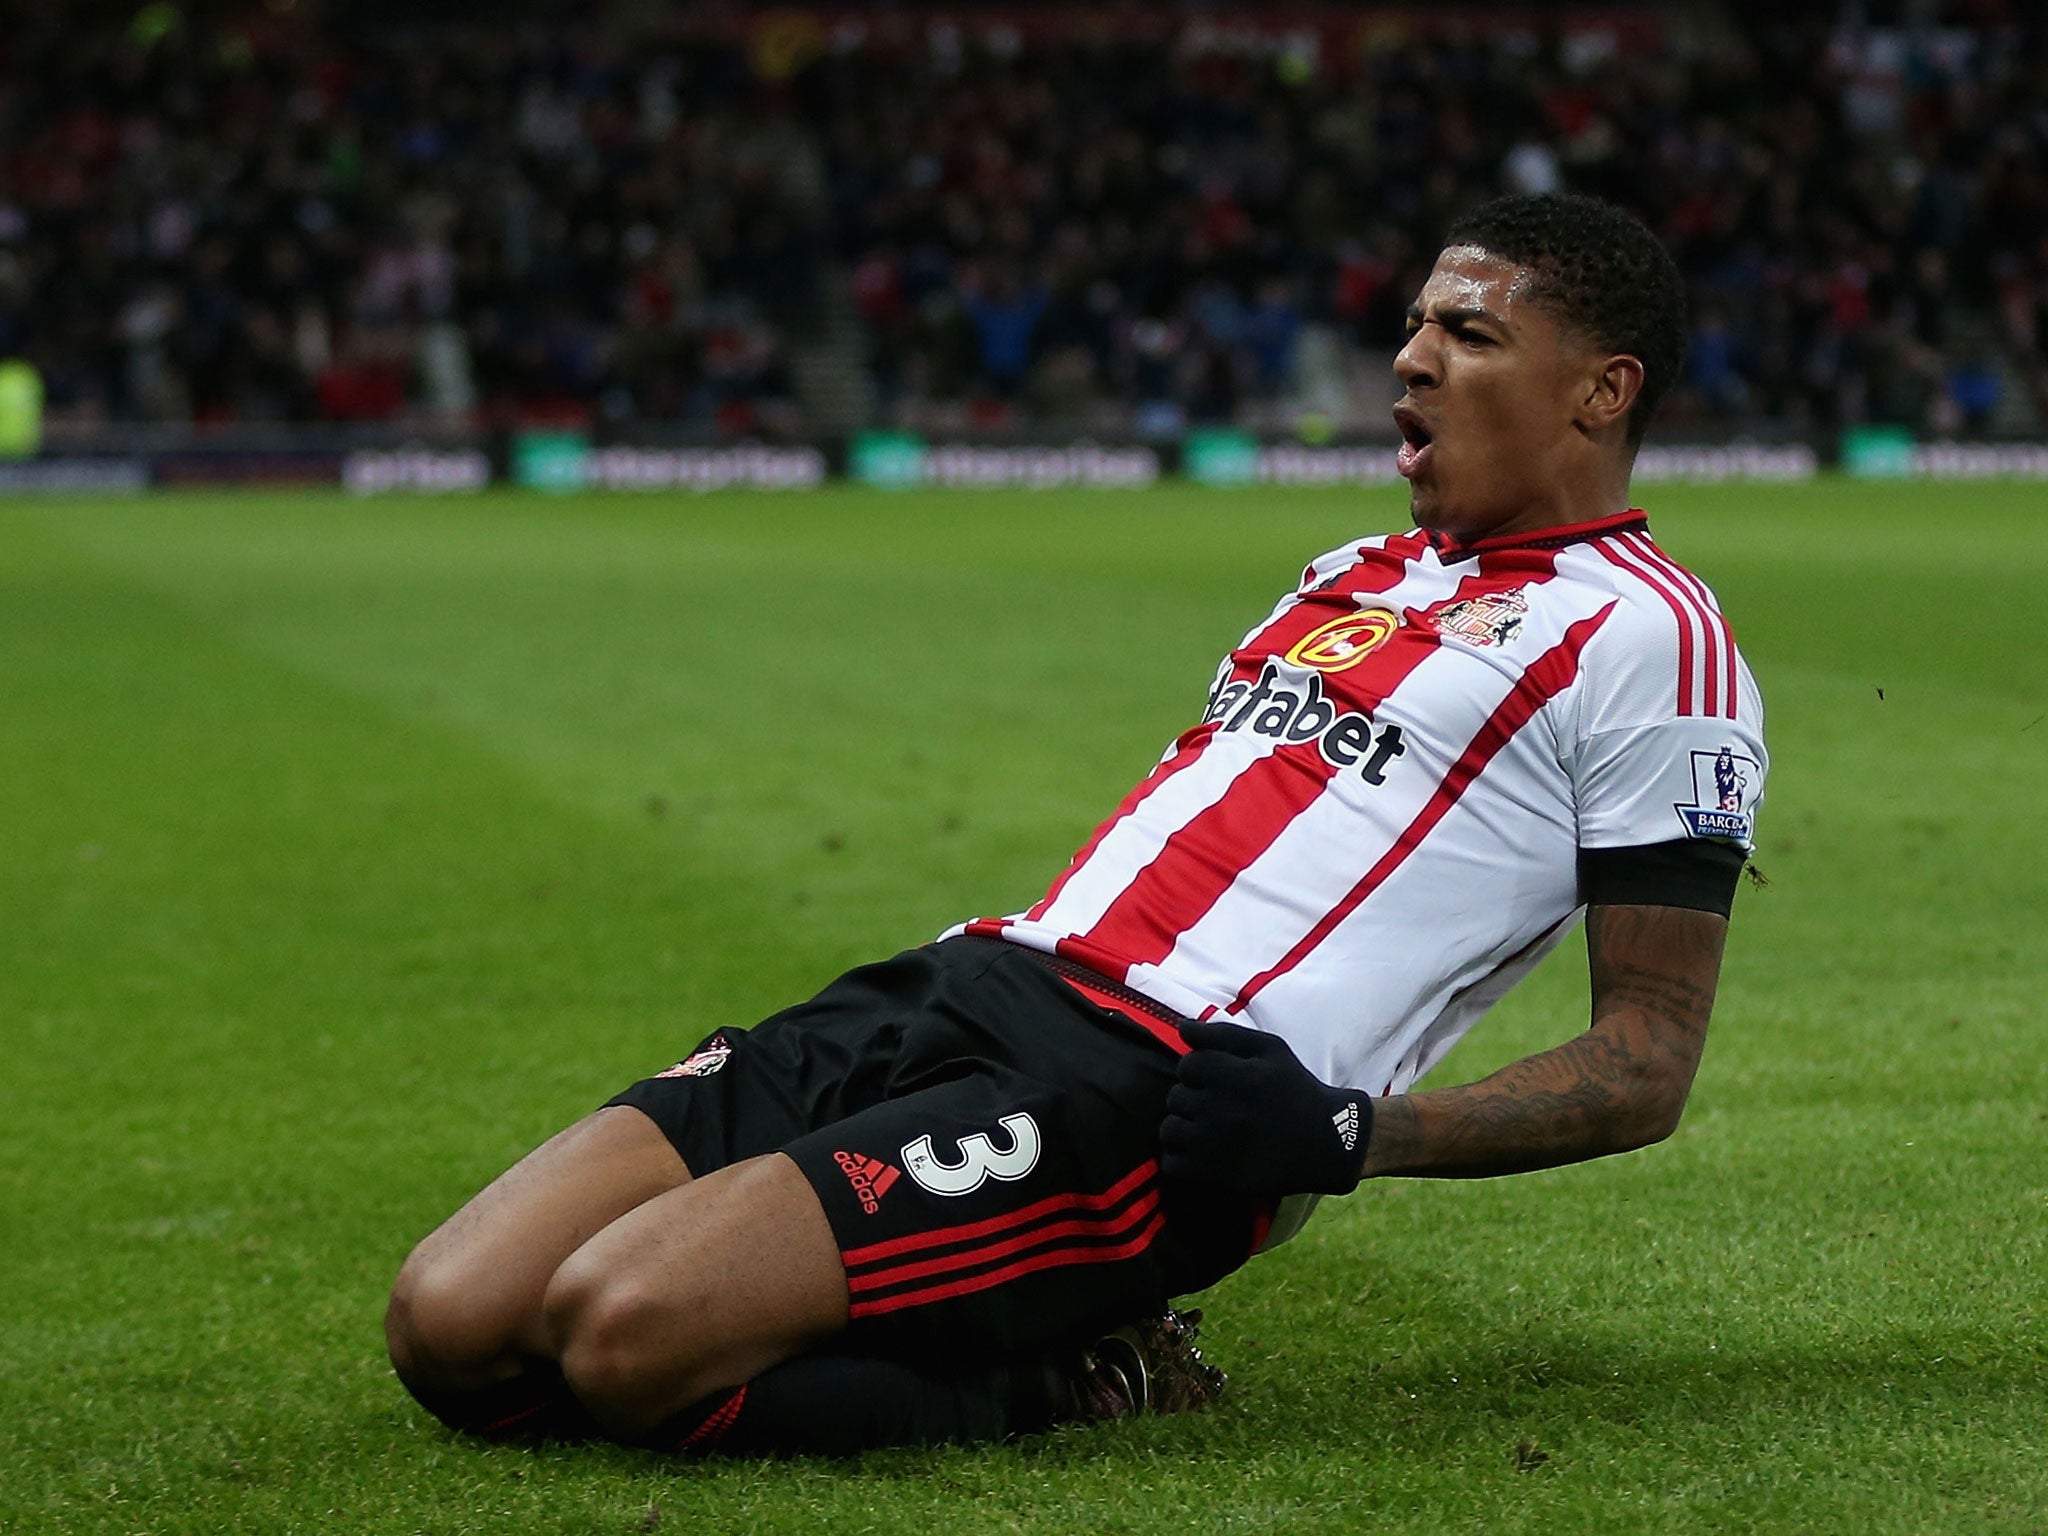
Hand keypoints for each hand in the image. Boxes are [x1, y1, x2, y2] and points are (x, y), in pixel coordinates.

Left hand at [1160, 1021, 1371, 1194]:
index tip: (1219, 1080)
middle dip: (1192, 1098)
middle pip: (1175, 1098)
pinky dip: (1181, 1160)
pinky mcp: (1216, 1177)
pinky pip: (1172, 1165)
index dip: (1200, 1070)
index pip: (1186, 1065)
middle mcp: (1220, 1111)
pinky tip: (1202, 1153)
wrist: (1327, 1142)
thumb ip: (1223, 1034)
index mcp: (1233, 1077)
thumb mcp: (1269, 1049)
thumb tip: (1182, 1027)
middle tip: (1219, 1107)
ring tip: (1207, 1129)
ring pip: (1169, 1131)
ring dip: (1183, 1128)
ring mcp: (1215, 1147)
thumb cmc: (1295, 1089)